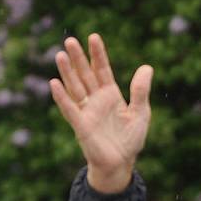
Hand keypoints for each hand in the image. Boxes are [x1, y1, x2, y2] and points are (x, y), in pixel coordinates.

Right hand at [49, 33, 153, 192]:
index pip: (102, 70)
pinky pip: (69, 108)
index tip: (93, 36)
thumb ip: (141, 90)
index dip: (98, 54)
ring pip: (74, 87)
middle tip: (70, 40)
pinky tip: (53, 83)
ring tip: (60, 54)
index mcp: (110, 95)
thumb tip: (147, 67)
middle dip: (78, 58)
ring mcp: (87, 111)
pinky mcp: (81, 125)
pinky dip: (62, 97)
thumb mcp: (141, 112)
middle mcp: (96, 100)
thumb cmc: (130, 139)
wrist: (122, 163)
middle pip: (85, 75)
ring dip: (67, 72)